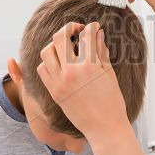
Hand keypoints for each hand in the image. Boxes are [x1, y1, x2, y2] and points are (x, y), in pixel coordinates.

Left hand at [36, 22, 128, 142]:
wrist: (104, 128)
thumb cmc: (112, 103)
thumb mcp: (109, 74)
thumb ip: (101, 51)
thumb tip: (98, 34)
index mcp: (89, 66)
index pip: (86, 36)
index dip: (91, 27)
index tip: (93, 27)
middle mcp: (71, 72)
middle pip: (60, 37)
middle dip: (69, 28)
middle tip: (76, 30)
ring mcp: (59, 82)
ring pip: (46, 51)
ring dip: (56, 44)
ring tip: (66, 47)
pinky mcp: (53, 91)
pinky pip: (42, 69)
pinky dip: (48, 61)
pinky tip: (59, 62)